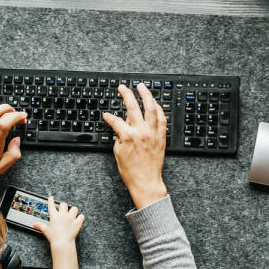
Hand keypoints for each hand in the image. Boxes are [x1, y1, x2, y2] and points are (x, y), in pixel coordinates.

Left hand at [0, 100, 26, 185]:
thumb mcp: (1, 168)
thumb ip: (13, 155)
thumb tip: (17, 140)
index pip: (5, 123)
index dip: (16, 116)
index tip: (23, 117)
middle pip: (1, 115)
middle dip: (14, 113)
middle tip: (19, 117)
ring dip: (3, 106)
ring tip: (9, 110)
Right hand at [33, 197, 85, 245]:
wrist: (62, 242)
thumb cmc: (54, 237)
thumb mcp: (45, 230)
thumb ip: (40, 226)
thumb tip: (35, 224)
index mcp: (54, 216)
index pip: (51, 205)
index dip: (51, 200)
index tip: (51, 198)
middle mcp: (63, 215)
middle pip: (64, 204)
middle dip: (63, 206)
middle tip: (63, 210)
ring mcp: (71, 218)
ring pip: (74, 208)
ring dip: (73, 210)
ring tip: (72, 214)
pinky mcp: (77, 222)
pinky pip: (81, 216)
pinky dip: (80, 217)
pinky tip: (79, 219)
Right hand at [102, 84, 167, 209]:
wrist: (146, 181)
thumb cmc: (131, 170)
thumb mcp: (118, 152)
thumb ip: (120, 135)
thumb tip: (122, 124)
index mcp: (128, 136)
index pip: (115, 120)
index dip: (109, 117)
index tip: (106, 115)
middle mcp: (141, 132)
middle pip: (133, 107)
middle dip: (126, 94)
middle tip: (123, 87)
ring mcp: (153, 133)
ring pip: (151, 108)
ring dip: (146, 95)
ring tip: (141, 87)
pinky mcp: (161, 136)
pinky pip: (162, 118)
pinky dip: (158, 108)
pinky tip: (154, 103)